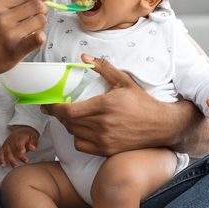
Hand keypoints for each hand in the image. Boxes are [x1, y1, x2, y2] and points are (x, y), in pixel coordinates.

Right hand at [0, 0, 49, 82]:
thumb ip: (10, 0)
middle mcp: (2, 17)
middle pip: (36, 5)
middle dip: (43, 9)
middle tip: (40, 15)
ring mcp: (8, 33)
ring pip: (40, 21)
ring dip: (41, 24)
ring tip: (33, 29)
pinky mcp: (14, 50)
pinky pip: (38, 39)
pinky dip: (40, 37)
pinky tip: (35, 39)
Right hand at [0, 125, 39, 166]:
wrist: (22, 130)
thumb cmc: (29, 136)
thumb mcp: (34, 137)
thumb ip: (33, 143)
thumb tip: (33, 148)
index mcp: (19, 137)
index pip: (19, 143)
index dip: (20, 147)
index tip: (23, 152)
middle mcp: (12, 140)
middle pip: (12, 149)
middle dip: (17, 156)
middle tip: (24, 162)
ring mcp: (7, 143)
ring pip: (6, 152)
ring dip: (10, 160)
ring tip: (15, 166)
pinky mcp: (4, 147)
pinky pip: (1, 153)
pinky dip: (1, 159)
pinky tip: (3, 165)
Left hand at [40, 54, 173, 156]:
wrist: (161, 126)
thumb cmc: (142, 102)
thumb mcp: (124, 80)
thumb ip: (103, 68)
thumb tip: (83, 57)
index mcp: (104, 105)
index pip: (68, 110)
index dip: (53, 107)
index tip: (47, 103)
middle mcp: (102, 124)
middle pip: (68, 122)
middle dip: (58, 114)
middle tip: (54, 107)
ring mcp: (104, 140)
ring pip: (73, 134)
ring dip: (68, 125)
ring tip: (70, 117)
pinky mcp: (107, 150)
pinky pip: (81, 146)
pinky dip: (77, 138)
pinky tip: (81, 130)